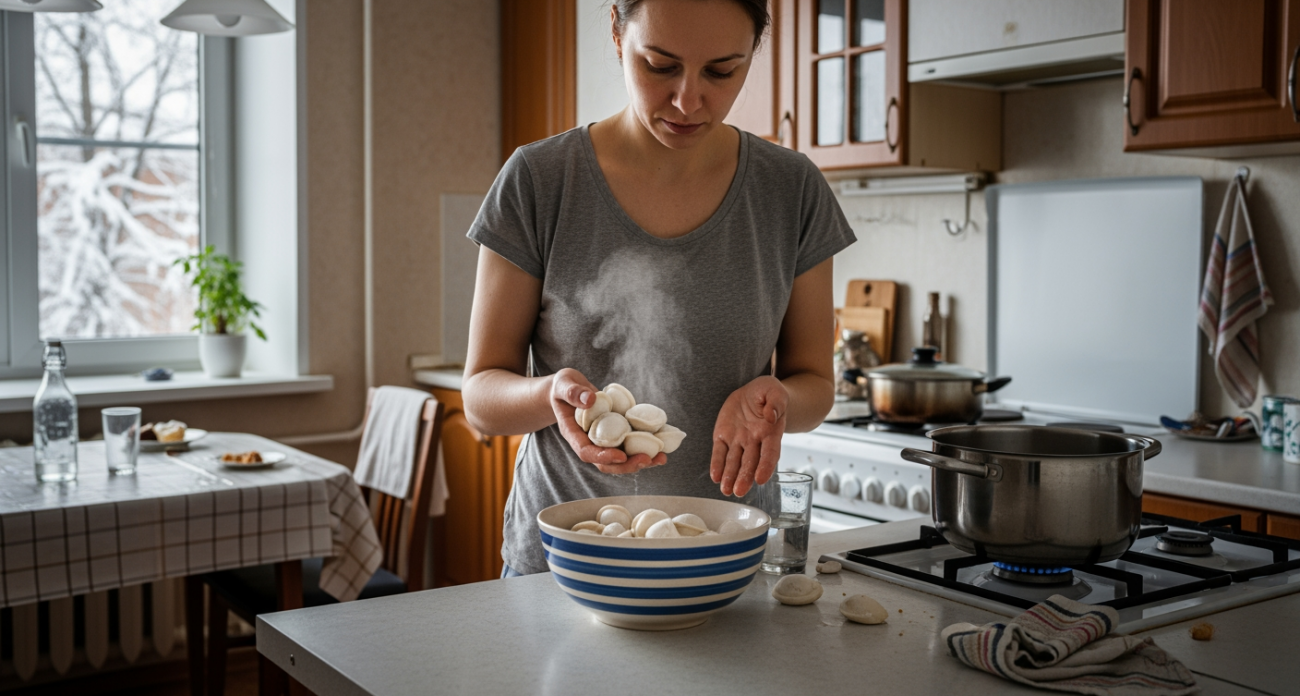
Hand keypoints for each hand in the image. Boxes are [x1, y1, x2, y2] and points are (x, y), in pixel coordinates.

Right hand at [550, 368, 666, 474]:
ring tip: (661, 458)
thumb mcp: (563, 384)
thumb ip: (573, 392)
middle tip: (647, 459)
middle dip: (627, 465)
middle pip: (606, 462)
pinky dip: (645, 446)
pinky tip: (662, 444)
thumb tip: (591, 400)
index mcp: (573, 434)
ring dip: (641, 460)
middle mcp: (589, 441)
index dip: (603, 457)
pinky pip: (630, 443)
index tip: (620, 456)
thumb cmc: (563, 386)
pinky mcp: (616, 433)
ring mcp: (604, 439)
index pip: (586, 452)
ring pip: (621, 458)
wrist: (569, 389)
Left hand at [710, 376, 786, 496]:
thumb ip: (776, 403)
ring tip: (726, 490)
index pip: (770, 453)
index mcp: (770, 432)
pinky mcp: (723, 437)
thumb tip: (771, 416)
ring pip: (734, 462)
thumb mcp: (775, 391)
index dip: (766, 466)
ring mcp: (738, 440)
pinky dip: (717, 465)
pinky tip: (716, 476)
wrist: (753, 393)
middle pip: (750, 462)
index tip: (761, 479)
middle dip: (744, 477)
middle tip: (739, 491)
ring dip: (730, 476)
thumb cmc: (767, 393)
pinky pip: (719, 452)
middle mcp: (754, 441)